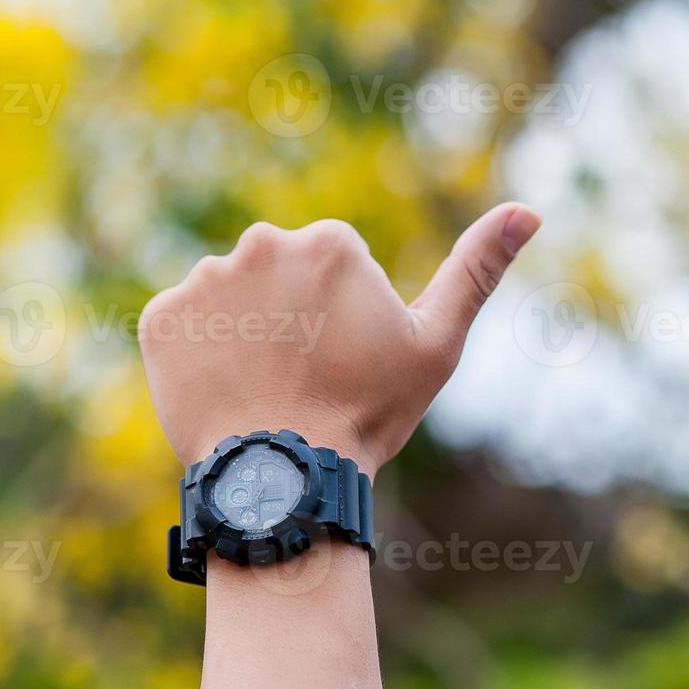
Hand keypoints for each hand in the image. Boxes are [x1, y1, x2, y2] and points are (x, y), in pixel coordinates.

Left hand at [138, 203, 541, 475]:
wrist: (286, 478)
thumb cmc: (368, 413)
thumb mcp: (436, 344)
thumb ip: (477, 269)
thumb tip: (529, 210)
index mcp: (330, 242)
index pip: (330, 267)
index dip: (340, 318)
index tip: (342, 360)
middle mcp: (262, 242)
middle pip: (277, 274)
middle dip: (287, 316)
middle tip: (301, 377)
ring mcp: (205, 279)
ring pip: (229, 299)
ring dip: (242, 334)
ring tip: (261, 388)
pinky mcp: (159, 317)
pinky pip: (181, 326)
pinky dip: (197, 353)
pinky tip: (223, 389)